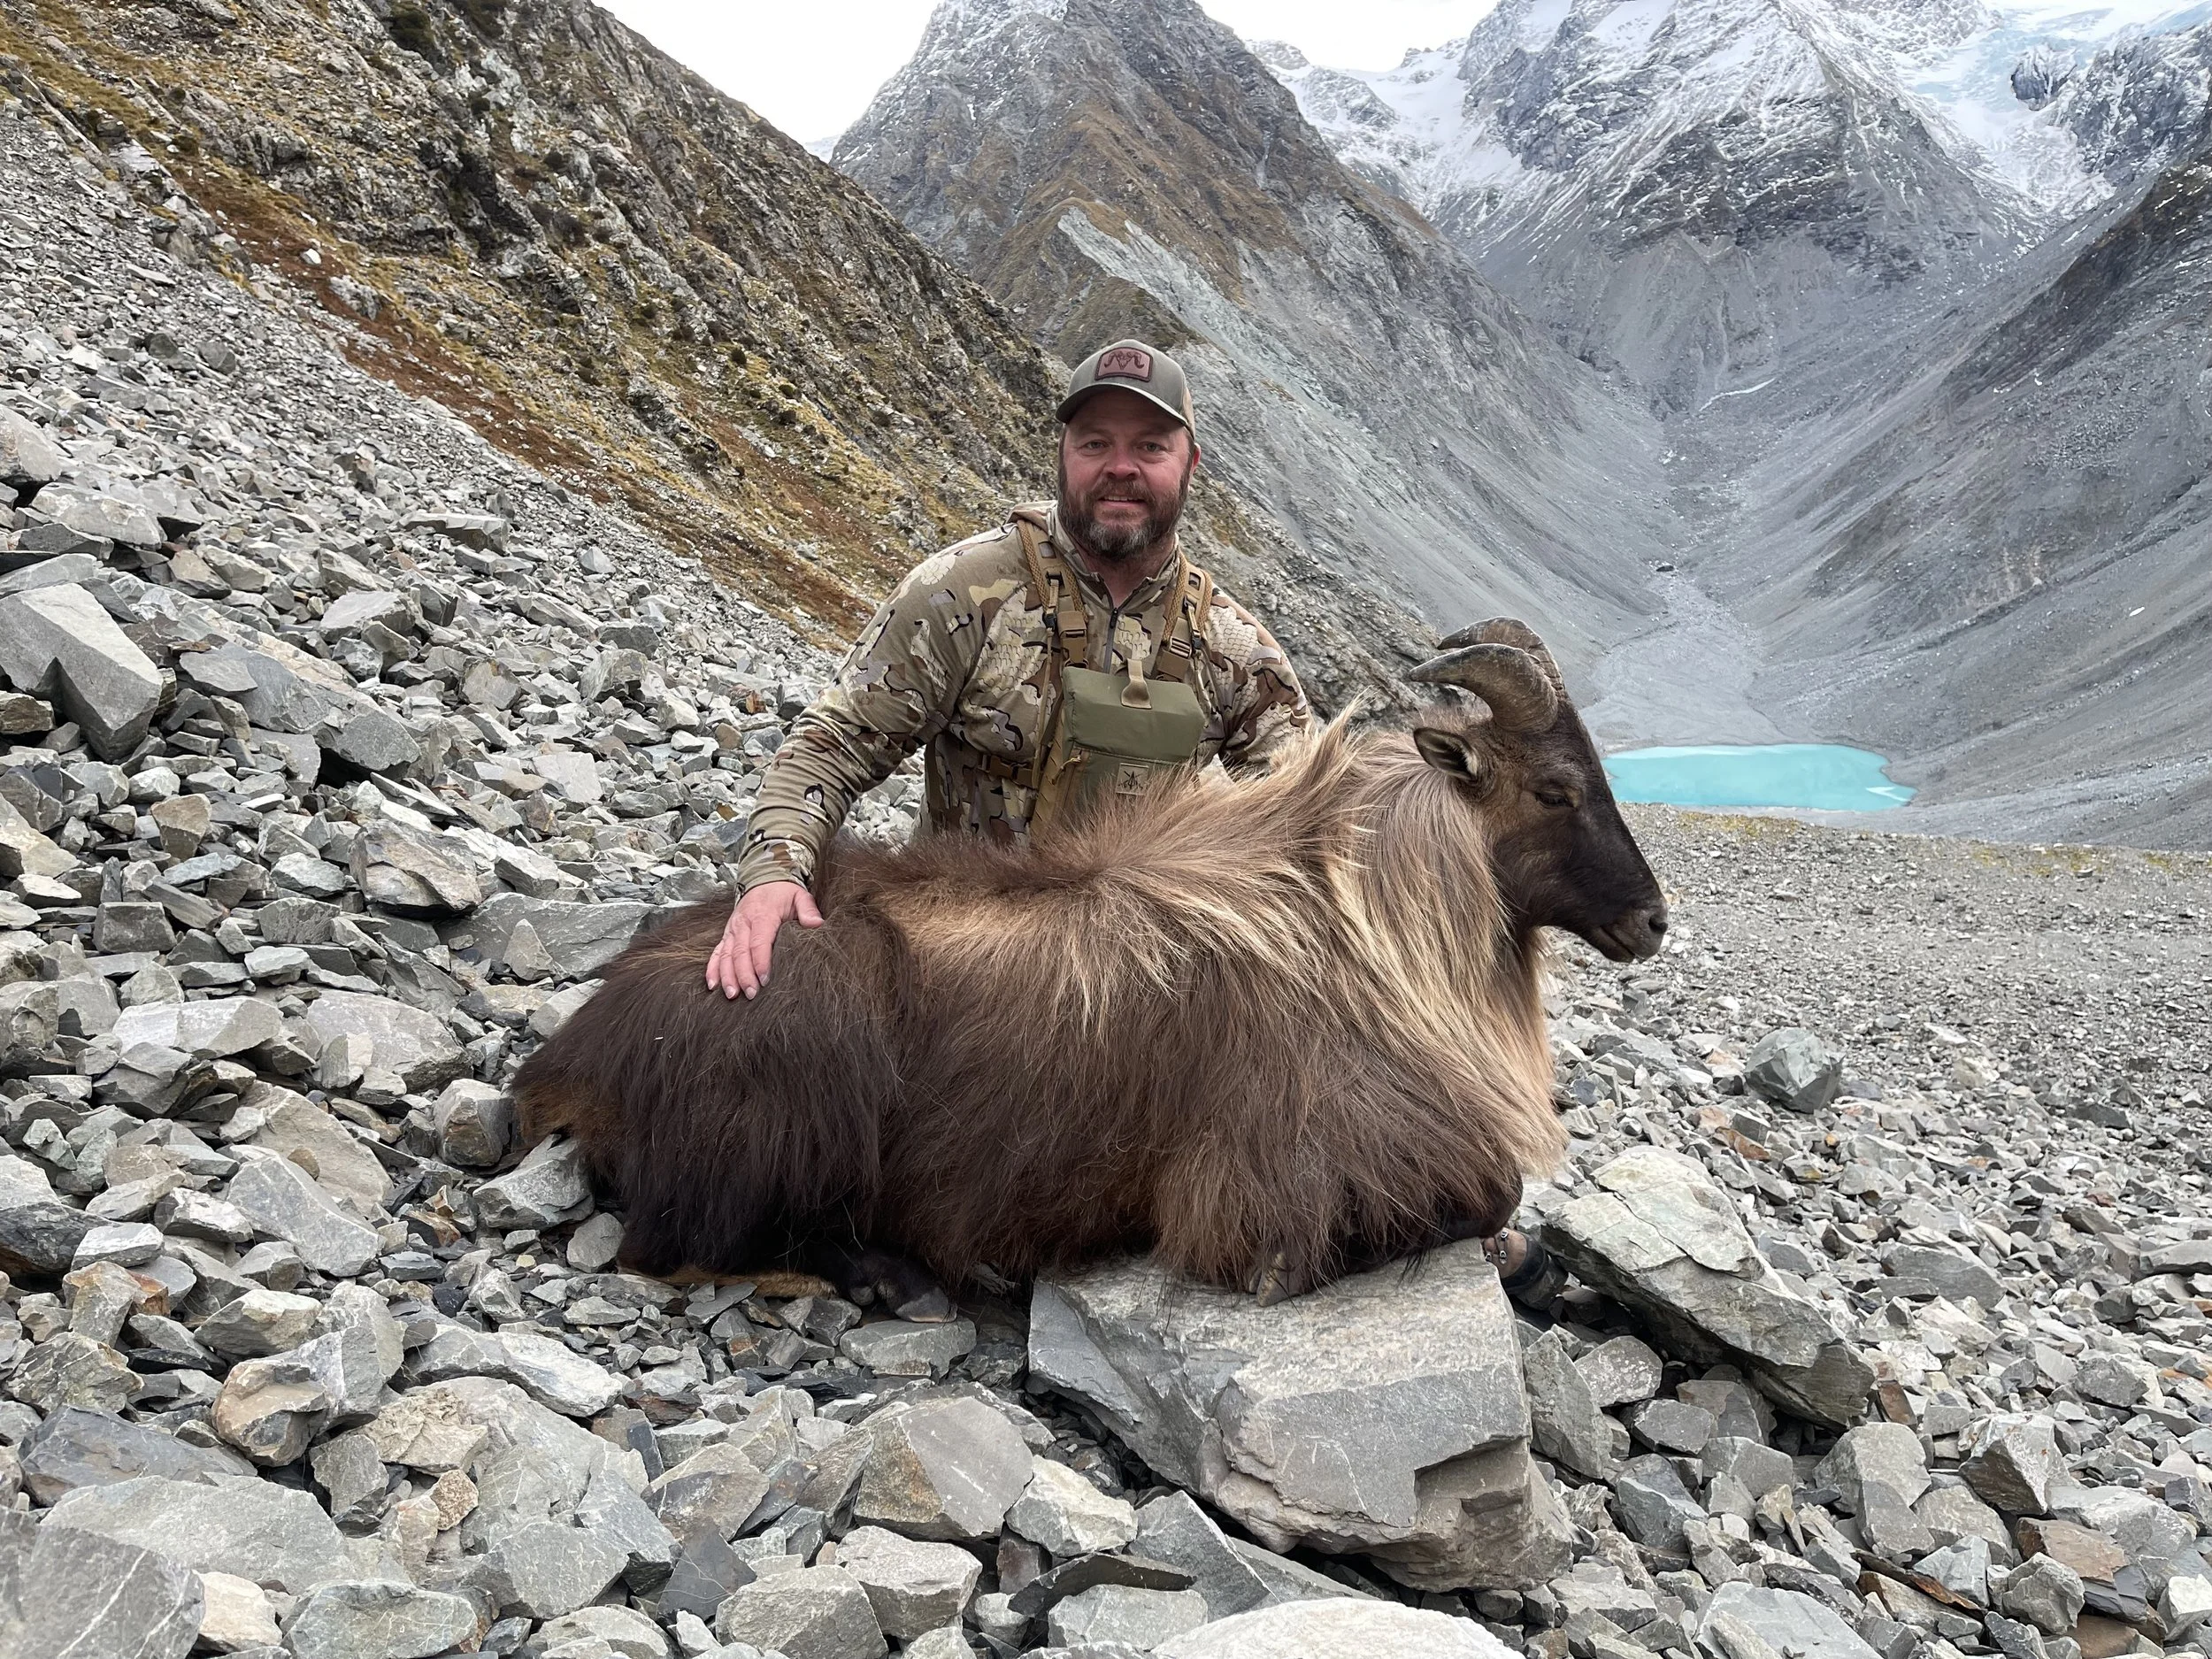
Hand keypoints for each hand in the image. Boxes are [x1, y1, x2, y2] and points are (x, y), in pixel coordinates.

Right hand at [705, 881, 822, 999]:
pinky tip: (713, 985)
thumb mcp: (800, 896)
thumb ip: (808, 910)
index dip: (760, 961)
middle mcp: (743, 923)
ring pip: (726, 955)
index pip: (759, 941)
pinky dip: (713, 968)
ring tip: (732, 994)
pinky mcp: (727, 934)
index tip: (764, 979)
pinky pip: (717, 952)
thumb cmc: (783, 892)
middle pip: (740, 952)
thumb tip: (816, 924)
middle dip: (743, 975)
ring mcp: (732, 930)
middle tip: (751, 994)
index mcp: (762, 915)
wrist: (764, 879)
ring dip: (727, 976)